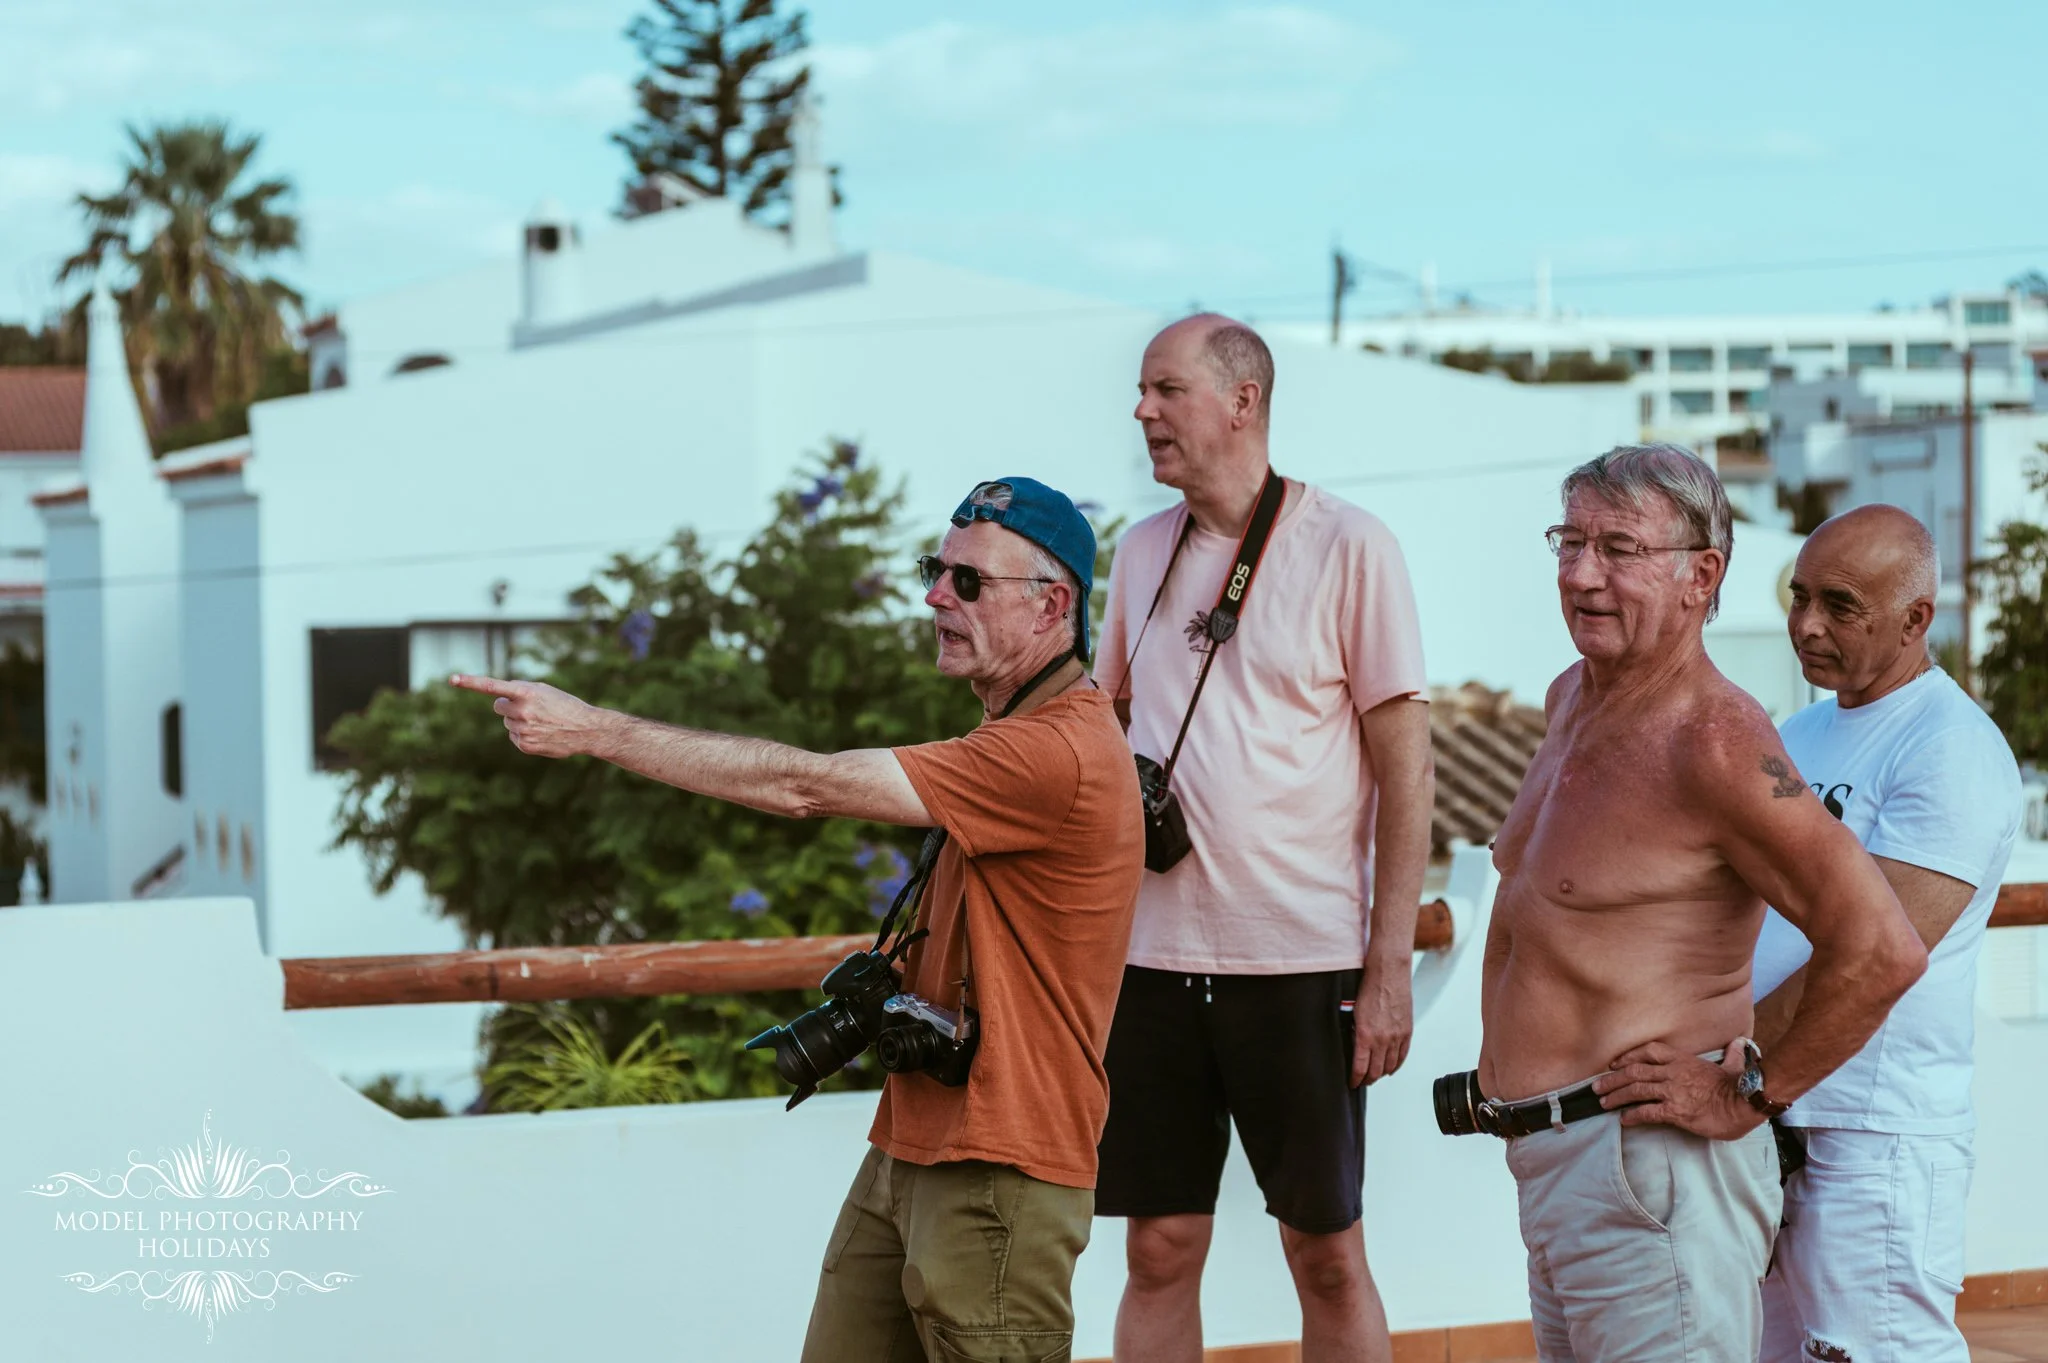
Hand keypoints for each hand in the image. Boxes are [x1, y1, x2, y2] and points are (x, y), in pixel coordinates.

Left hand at [450, 674, 611, 758]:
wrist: (586, 729)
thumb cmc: (565, 705)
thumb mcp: (544, 691)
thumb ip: (520, 690)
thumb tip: (498, 698)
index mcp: (526, 693)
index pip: (493, 686)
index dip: (471, 682)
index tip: (452, 679)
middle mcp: (521, 711)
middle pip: (498, 707)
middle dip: (508, 706)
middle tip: (529, 708)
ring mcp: (522, 730)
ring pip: (507, 723)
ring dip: (518, 721)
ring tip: (541, 722)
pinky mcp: (524, 745)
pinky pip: (513, 737)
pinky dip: (523, 735)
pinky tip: (541, 733)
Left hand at [1350, 959, 1412, 1086]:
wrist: (1388, 974)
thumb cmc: (1369, 988)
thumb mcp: (1354, 1013)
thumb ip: (1356, 1033)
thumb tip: (1355, 1048)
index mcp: (1365, 1035)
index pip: (1360, 1067)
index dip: (1356, 1079)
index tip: (1353, 1083)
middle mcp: (1382, 1039)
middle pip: (1376, 1070)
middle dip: (1368, 1079)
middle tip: (1362, 1081)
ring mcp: (1397, 1037)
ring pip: (1390, 1065)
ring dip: (1381, 1073)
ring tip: (1375, 1076)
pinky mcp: (1407, 1032)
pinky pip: (1402, 1055)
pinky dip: (1396, 1065)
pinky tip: (1391, 1068)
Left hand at [1591, 1041, 1762, 1139]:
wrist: (1745, 1103)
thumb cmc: (1739, 1087)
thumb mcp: (1733, 1064)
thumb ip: (1731, 1054)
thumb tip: (1740, 1042)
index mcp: (1683, 1060)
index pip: (1648, 1051)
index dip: (1628, 1056)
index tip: (1614, 1063)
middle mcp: (1673, 1072)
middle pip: (1634, 1071)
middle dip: (1613, 1079)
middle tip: (1597, 1086)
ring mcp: (1672, 1091)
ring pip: (1636, 1090)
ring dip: (1616, 1096)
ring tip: (1604, 1102)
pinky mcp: (1675, 1111)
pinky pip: (1647, 1112)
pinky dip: (1632, 1115)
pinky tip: (1624, 1120)